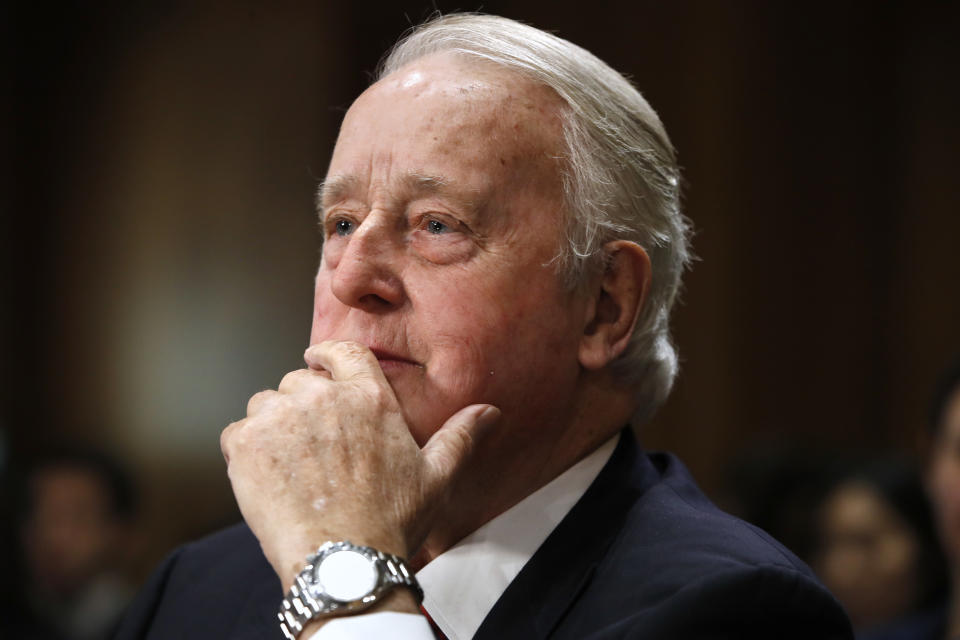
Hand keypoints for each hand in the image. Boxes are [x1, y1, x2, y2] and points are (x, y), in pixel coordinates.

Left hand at [220, 340, 499, 590]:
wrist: (343, 560)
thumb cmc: (392, 521)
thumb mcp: (436, 476)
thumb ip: (460, 436)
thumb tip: (489, 412)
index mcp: (369, 397)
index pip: (343, 351)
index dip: (327, 355)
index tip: (318, 362)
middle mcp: (322, 397)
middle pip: (299, 381)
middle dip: (303, 405)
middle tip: (312, 446)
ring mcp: (280, 418)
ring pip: (266, 404)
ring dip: (274, 426)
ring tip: (291, 466)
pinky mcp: (246, 443)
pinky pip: (238, 432)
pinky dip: (248, 451)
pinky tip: (270, 479)